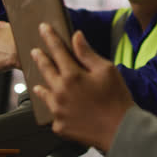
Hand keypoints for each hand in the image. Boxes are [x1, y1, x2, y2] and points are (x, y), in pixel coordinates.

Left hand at [31, 23, 134, 151]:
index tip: (43, 28)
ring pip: (44, 93)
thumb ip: (87, 53)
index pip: (57, 50)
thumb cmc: (117, 98)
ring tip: (39, 83)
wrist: (121, 129)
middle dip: (40, 58)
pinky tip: (56, 105)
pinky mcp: (59, 125)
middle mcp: (60, 92)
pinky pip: (53, 113)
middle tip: (35, 51)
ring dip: (42, 85)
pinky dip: (54, 107)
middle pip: (46, 70)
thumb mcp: (106, 70)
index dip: (50, 37)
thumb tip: (76, 36)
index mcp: (72, 75)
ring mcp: (58, 110)